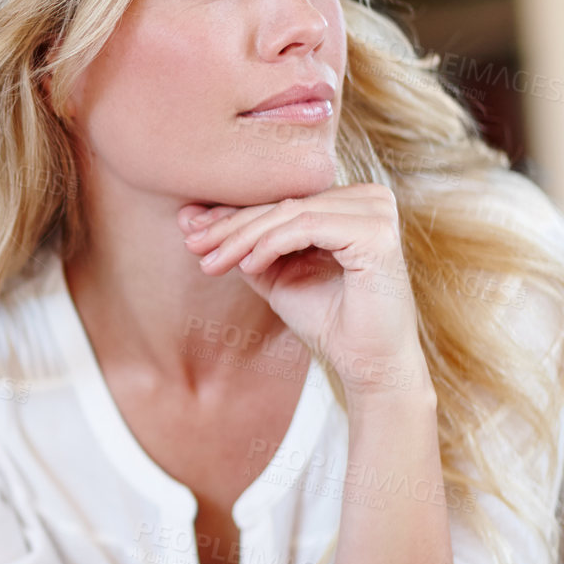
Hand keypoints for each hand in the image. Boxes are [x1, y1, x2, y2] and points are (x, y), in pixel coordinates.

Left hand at [179, 184, 424, 399]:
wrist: (368, 364)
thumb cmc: (328, 321)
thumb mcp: (275, 274)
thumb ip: (243, 244)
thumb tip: (187, 217)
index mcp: (350, 201)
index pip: (282, 199)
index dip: (232, 214)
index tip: (190, 230)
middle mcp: (369, 198)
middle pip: (284, 203)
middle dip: (230, 225)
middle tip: (192, 243)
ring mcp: (377, 212)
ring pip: (291, 212)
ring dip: (243, 237)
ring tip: (212, 261)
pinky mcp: (377, 232)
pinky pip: (308, 226)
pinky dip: (271, 244)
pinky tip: (247, 266)